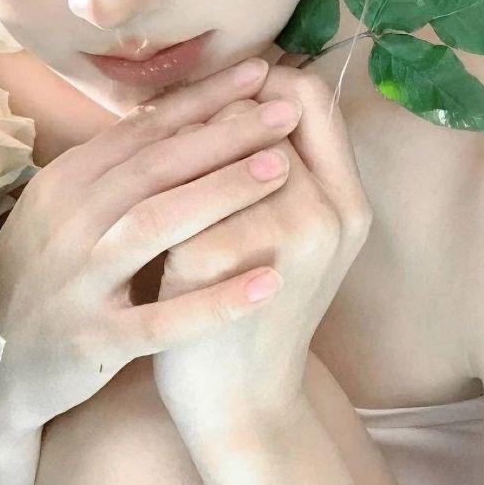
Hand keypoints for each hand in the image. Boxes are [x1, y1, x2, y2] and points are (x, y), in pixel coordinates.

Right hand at [0, 56, 309, 438]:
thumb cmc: (45, 270)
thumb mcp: (65, 205)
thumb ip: (117, 165)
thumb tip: (184, 109)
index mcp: (69, 181)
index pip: (143, 128)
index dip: (203, 98)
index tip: (259, 72)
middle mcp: (73, 220)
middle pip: (155, 165)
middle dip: (224, 133)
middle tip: (285, 109)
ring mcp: (81, 279)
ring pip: (154, 225)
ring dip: (221, 193)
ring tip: (283, 170)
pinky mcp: (95, 338)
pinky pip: (161, 319)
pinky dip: (216, 300)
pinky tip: (269, 283)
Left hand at [151, 60, 373, 446]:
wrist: (238, 401)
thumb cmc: (250, 302)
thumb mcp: (289, 233)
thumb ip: (277, 166)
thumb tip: (242, 83)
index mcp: (347, 201)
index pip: (312, 98)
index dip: (263, 83)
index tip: (226, 88)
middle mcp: (327, 216)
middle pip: (260, 115)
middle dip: (213, 111)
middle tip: (178, 116)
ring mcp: (280, 246)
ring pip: (217, 153)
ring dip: (184, 148)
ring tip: (156, 152)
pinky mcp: (220, 273)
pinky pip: (180, 207)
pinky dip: (157, 198)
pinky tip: (136, 199)